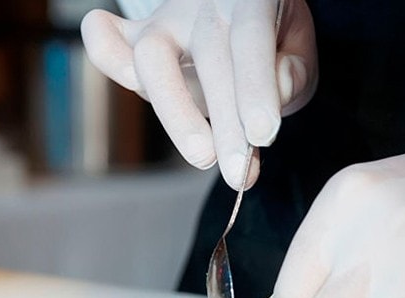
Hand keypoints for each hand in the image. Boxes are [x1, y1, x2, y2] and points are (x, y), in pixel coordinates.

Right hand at [80, 0, 317, 187]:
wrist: (243, 12)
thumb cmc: (274, 41)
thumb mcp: (299, 50)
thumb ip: (294, 72)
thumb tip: (278, 90)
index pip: (251, 41)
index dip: (255, 89)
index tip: (262, 137)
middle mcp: (205, 3)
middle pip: (208, 56)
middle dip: (224, 123)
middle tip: (238, 173)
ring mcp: (167, 17)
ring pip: (153, 56)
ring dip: (175, 113)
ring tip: (202, 156)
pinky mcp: (139, 35)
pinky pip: (106, 38)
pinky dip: (106, 56)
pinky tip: (129, 81)